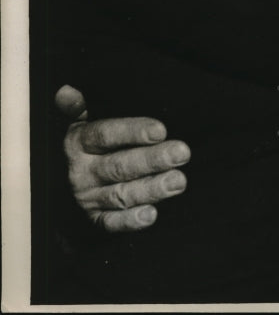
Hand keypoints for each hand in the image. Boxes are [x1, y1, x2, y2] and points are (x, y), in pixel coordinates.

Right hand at [56, 84, 190, 232]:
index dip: (133, 132)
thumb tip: (66, 91)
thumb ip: (75, 107)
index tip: (161, 130)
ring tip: (178, 181)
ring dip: (151, 189)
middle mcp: (82, 171)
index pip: (106, 135)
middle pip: (119, 165)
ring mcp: (87, 197)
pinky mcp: (94, 218)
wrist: (60, 180)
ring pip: (121, 194)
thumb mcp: (78, 121)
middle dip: (153, 160)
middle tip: (181, 153)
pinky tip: (152, 214)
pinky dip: (130, 221)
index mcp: (79, 142)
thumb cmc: (85, 142)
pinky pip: (111, 223)